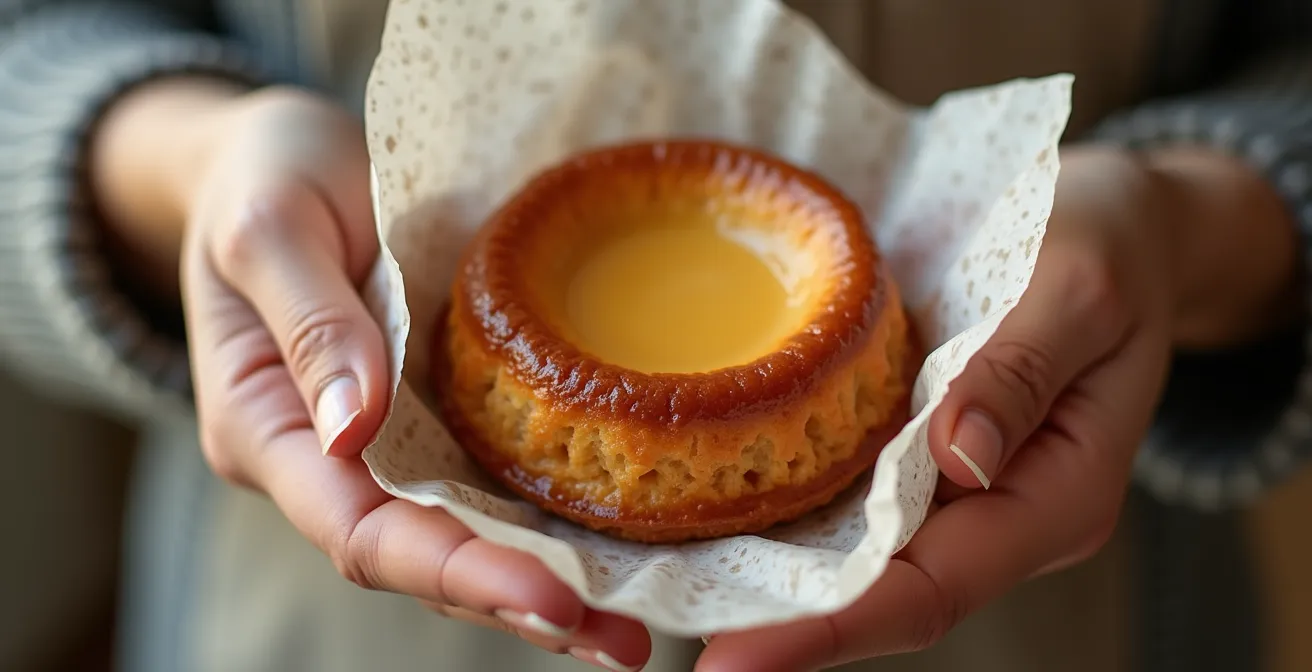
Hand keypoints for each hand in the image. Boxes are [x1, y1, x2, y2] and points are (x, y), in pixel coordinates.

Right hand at [98, 83, 649, 668]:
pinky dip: (552, 515)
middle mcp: (335, 462)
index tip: (550, 600)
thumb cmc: (262, 181)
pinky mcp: (439, 411)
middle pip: (427, 557)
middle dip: (520, 603)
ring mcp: (391, 442)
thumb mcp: (267, 228)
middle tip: (622, 640)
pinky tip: (621, 540)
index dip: (456, 573)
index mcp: (271, 432)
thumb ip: (309, 325)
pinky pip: (495, 476)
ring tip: (637, 625)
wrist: (286, 156)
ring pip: (469, 532)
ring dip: (550, 582)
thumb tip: (356, 430)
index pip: (363, 532)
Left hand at [695, 147, 1184, 670]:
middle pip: (882, 593)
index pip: (933, 589)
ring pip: (857, 557)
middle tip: (675, 632)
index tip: (737, 655)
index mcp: (1055, 497)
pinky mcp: (922, 451)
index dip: (833, 627)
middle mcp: (998, 512)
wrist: (1117, 227)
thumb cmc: (1109, 247)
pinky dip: (787, 516)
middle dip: (782, 623)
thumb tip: (962, 459)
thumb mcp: (1081, 289)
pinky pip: (851, 497)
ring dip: (771, 583)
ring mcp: (959, 488)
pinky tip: (715, 516)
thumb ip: (1021, 372)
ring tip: (672, 593)